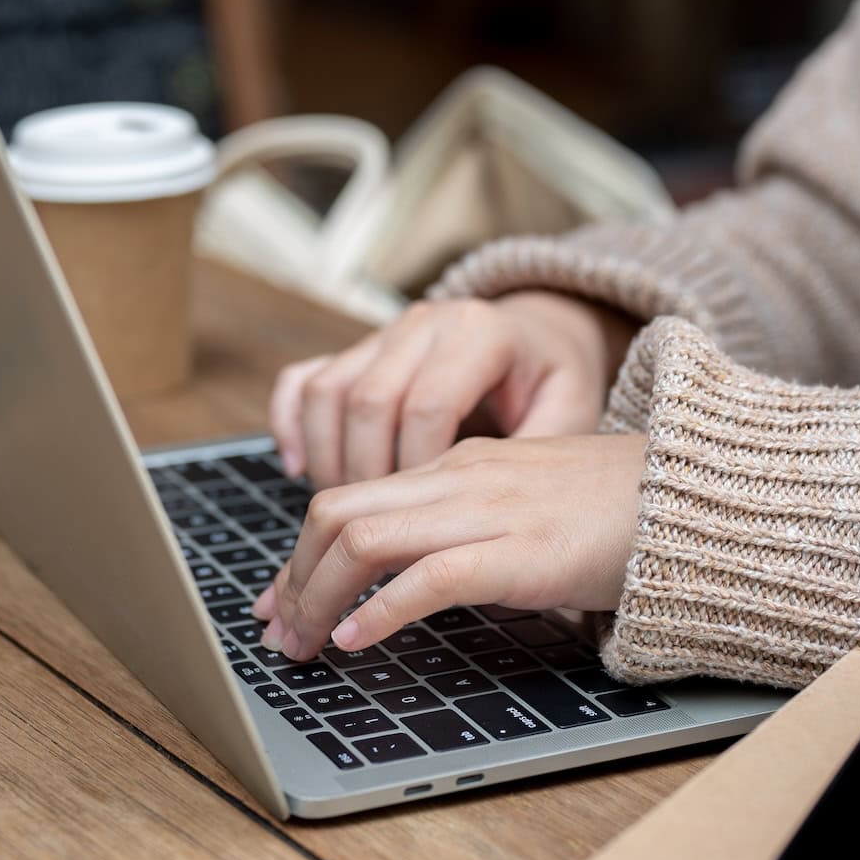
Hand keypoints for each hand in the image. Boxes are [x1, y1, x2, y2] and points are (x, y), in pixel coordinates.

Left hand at [251, 433, 647, 660]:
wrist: (693, 496)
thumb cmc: (618, 510)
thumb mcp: (526, 505)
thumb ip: (472, 528)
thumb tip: (419, 584)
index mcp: (458, 463)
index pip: (350, 498)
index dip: (300, 554)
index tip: (280, 599)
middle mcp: (461, 477)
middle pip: (336, 511)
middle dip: (292, 577)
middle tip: (277, 633)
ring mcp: (488, 510)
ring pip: (365, 537)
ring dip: (318, 597)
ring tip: (303, 645)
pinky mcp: (519, 552)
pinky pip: (427, 578)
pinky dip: (379, 612)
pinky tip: (356, 640)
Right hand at [269, 292, 635, 488]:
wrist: (538, 336)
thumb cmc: (554, 384)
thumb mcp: (569, 411)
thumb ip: (537, 453)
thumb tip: (493, 515)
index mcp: (479, 334)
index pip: (428, 405)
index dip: (419, 469)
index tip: (425, 522)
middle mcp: (424, 324)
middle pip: (369, 401)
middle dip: (368, 474)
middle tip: (376, 535)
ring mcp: (383, 334)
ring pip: (328, 392)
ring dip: (328, 459)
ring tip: (347, 516)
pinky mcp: (356, 350)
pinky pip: (302, 380)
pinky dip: (290, 425)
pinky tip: (299, 472)